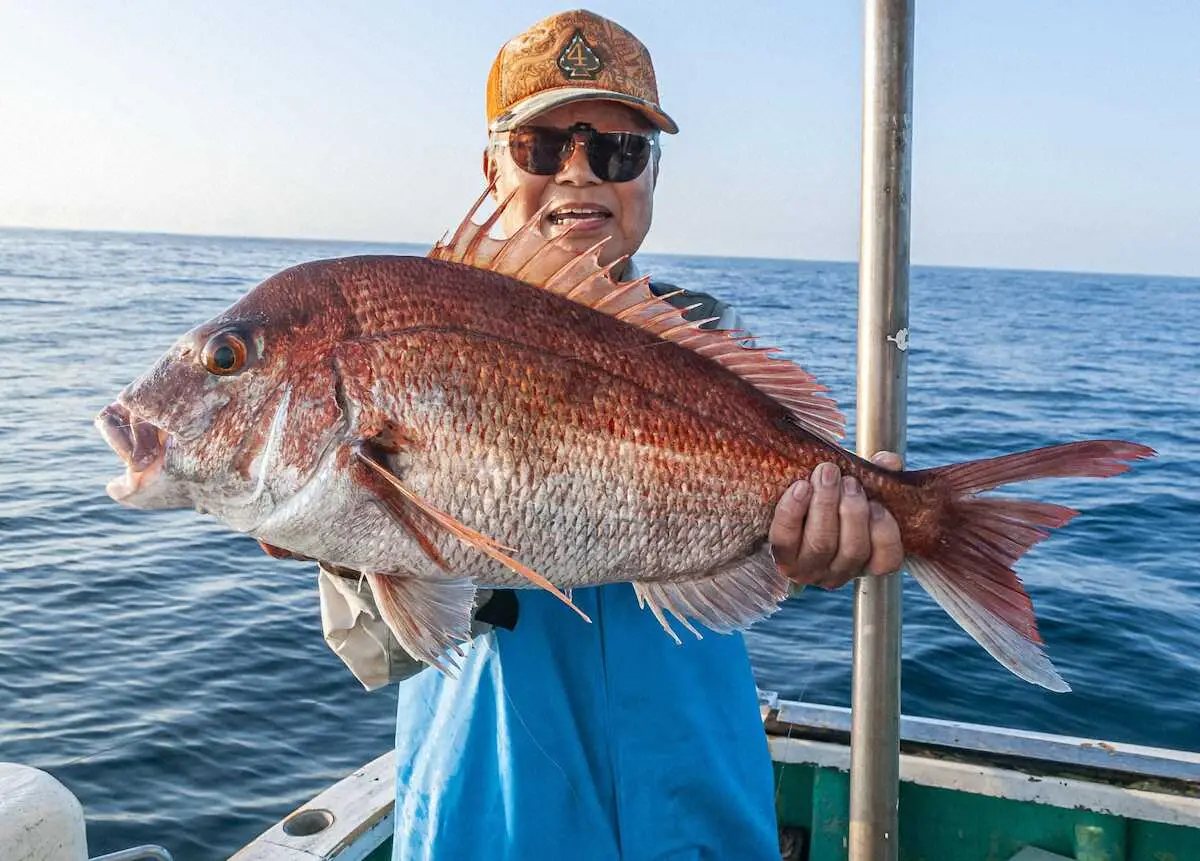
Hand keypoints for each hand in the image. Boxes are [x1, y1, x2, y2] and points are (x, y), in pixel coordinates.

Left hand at [769, 452, 903, 588]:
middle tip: (848, 480)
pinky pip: (786, 538)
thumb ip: (877, 476)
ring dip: (826, 504)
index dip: (885, 531)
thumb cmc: (828, 500)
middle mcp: (839, 573)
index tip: (877, 502)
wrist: (778, 506)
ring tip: (826, 474)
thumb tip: (889, 462)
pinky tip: (800, 487)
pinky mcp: (781, 557)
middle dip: (853, 510)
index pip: (887, 562)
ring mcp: (808, 569)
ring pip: (822, 543)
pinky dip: (793, 510)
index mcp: (865, 560)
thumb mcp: (855, 489)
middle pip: (853, 549)